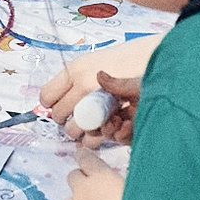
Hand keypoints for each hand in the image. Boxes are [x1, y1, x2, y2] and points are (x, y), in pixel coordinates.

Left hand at [36, 152, 125, 199]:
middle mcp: (82, 189)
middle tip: (95, 197)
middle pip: (73, 177)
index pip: (86, 158)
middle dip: (81, 184)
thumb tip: (124, 186)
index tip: (86, 160)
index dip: (85, 159)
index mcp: (101, 177)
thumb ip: (125, 187)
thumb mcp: (138, 195)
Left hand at [40, 36, 156, 140]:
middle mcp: (84, 85)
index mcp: (76, 70)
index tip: (58, 104)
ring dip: (79, 130)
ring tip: (90, 123)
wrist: (153, 61)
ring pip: (73, 130)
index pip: (47, 95)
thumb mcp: (93, 62)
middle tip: (77, 115)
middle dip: (66, 119)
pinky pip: (92, 138)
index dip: (51, 103)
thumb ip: (73, 80)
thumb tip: (54, 101)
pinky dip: (93, 139)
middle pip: (58, 115)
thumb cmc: (124, 61)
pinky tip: (101, 129)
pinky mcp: (113, 117)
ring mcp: (98, 102)